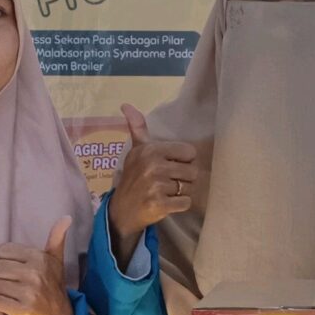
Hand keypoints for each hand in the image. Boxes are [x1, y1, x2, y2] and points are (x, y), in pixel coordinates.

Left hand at [0, 218, 73, 314]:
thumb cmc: (53, 285)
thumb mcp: (56, 260)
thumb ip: (57, 238)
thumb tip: (67, 217)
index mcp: (38, 258)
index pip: (2, 251)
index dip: (5, 261)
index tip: (16, 269)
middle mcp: (34, 273)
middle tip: (11, 283)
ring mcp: (28, 293)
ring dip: (0, 291)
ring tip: (12, 294)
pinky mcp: (23, 310)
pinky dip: (2, 304)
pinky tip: (12, 304)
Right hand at [109, 104, 198, 256]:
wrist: (122, 210)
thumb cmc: (133, 177)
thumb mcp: (136, 150)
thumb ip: (138, 127)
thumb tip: (126, 104)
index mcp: (151, 150)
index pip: (189, 152)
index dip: (184, 161)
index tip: (171, 166)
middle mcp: (154, 166)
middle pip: (192, 171)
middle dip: (184, 178)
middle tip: (169, 182)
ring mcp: (156, 186)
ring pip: (189, 187)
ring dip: (181, 192)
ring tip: (166, 192)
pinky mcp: (160, 204)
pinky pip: (186, 203)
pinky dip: (179, 205)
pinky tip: (167, 203)